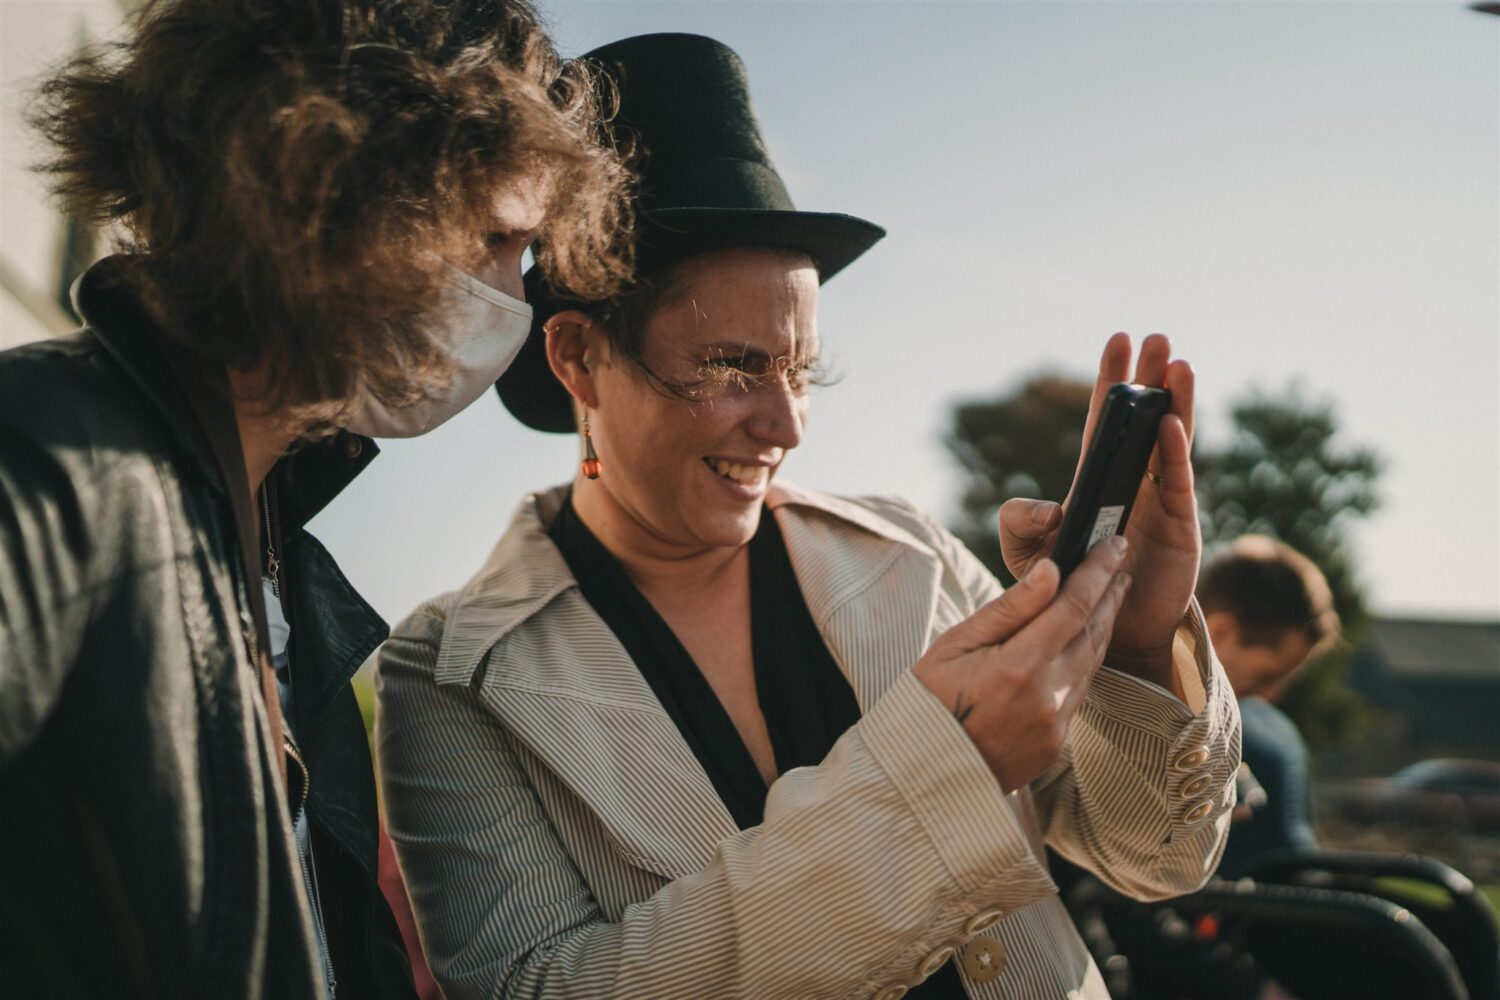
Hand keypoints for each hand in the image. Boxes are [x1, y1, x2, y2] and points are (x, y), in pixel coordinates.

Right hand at [913, 537, 1132, 792]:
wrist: (922, 769)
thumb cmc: (930, 697)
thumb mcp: (956, 643)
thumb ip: (1009, 608)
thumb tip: (1050, 569)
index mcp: (1019, 665)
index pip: (1073, 605)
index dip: (1097, 571)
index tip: (1113, 544)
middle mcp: (1047, 695)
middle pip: (1093, 631)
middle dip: (1110, 592)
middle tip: (1121, 560)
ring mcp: (1056, 723)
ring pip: (1093, 662)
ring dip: (1104, 624)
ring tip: (1111, 592)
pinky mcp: (1057, 742)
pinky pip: (1081, 690)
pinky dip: (1087, 658)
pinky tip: (1086, 639)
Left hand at [998, 333, 1199, 688]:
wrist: (1108, 637)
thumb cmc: (1069, 592)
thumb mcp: (1027, 557)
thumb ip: (1019, 524)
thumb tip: (1043, 506)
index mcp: (1097, 481)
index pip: (1104, 422)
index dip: (1111, 382)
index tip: (1117, 340)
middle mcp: (1133, 483)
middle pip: (1145, 419)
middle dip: (1152, 378)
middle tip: (1160, 337)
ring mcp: (1159, 501)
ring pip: (1171, 441)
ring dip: (1177, 402)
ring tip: (1181, 363)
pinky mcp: (1177, 526)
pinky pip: (1176, 482)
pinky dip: (1174, 452)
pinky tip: (1171, 423)